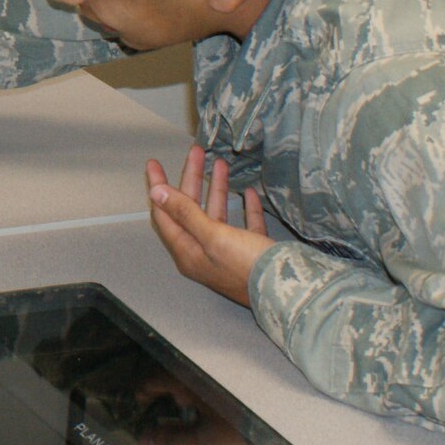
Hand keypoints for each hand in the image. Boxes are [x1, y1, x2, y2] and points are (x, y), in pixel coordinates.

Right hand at [134, 374, 248, 444]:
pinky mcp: (228, 366)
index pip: (151, 381)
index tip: (141, 402)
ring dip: (183, 385)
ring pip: (187, 371)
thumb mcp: (203, 437)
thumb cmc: (238, 424)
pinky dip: (199, 382)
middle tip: (166, 406)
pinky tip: (211, 398)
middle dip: (164, 390)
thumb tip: (141, 442)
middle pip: (168, 374)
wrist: (280, 407)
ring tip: (188, 405)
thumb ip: (171, 438)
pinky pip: (204, 370)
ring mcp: (211, 363)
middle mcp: (193, 366)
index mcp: (181, 381)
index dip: (143, 393)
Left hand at [145, 145, 272, 306]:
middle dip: (193, 179)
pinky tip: (249, 192)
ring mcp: (229, 253)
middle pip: (191, 209)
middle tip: (196, 152)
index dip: (160, 187)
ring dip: (218, 189)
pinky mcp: (252, 252)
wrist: (289, 292)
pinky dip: (246, 209)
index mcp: (188, 251)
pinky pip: (245, 225)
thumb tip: (156, 193)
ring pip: (218, 214)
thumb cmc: (246, 265)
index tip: (155, 163)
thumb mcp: (213, 236)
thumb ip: (185, 213)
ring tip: (221, 162)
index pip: (165, 213)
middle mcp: (204, 252)